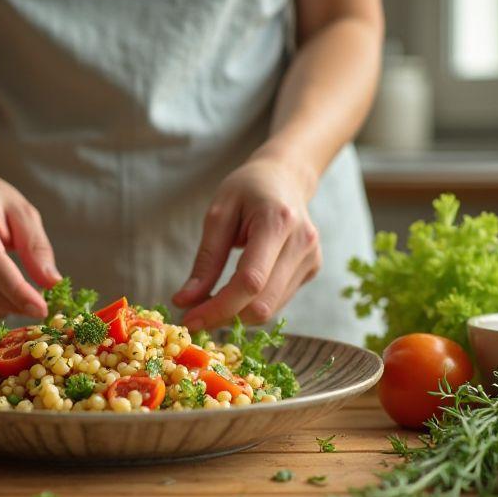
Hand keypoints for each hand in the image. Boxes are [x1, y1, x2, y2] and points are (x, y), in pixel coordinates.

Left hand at [172, 156, 321, 329]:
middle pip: (262, 303)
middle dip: (224, 317)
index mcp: (277, 222)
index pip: (250, 281)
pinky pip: (277, 301)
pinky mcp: (312, 269)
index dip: (218, 307)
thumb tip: (185, 301)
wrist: (285, 176)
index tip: (189, 319)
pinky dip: (251, 305)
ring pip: (270, 309)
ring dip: (236, 315)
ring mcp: (311, 258)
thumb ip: (205, 260)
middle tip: (194, 316)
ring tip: (211, 303)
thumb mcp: (218, 214)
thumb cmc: (247, 189)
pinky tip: (235, 293)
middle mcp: (302, 243)